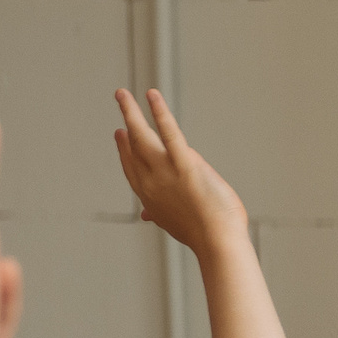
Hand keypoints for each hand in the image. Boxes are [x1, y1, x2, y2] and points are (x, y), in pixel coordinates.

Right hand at [114, 88, 247, 253]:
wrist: (217, 243)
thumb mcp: (176, 224)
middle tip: (121, 101)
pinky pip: (169, 132)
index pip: (131, 168)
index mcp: (149, 198)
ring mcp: (165, 172)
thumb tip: (146, 214)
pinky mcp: (185, 164)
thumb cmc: (204, 236)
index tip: (120, 134)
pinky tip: (152, 96)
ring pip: (142, 136)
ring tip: (123, 94)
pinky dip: (159, 112)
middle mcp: (150, 182)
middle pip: (133, 147)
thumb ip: (160, 213)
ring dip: (131, 111)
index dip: (124, 149)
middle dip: (126, 121)